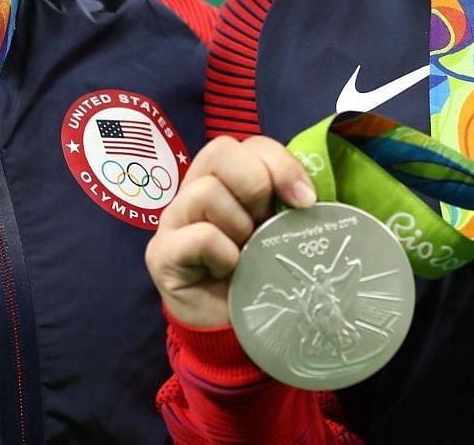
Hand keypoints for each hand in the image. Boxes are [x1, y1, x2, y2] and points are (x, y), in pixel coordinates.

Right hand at [145, 136, 318, 328]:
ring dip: (239, 227)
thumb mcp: (281, 230)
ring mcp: (173, 220)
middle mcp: (193, 190)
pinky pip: (200, 236)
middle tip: (264, 224)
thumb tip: (312, 193)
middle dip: (256, 186)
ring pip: (206, 192)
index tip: (306, 201)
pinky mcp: (161, 254)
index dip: (282, 164)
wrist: (235, 330)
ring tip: (243, 254)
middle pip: (221, 152)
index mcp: (226, 178)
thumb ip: (290, 202)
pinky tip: (228, 272)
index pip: (250, 144)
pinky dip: (224, 255)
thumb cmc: (261, 273)